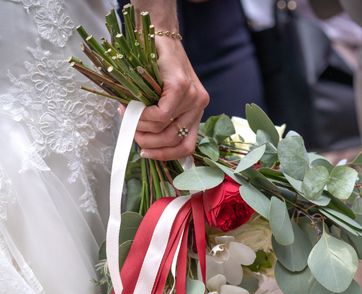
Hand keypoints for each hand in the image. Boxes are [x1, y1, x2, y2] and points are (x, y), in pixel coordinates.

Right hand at [136, 36, 208, 160]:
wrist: (157, 33)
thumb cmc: (154, 66)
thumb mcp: (159, 97)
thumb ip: (157, 118)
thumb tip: (142, 141)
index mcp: (195, 112)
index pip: (187, 147)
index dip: (165, 156)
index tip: (145, 153)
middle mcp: (199, 106)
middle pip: (175, 142)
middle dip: (147, 143)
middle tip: (130, 132)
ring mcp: (193, 97)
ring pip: (166, 130)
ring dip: (142, 129)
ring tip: (127, 117)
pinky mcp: (181, 87)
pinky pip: (161, 114)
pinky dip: (143, 116)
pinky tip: (132, 108)